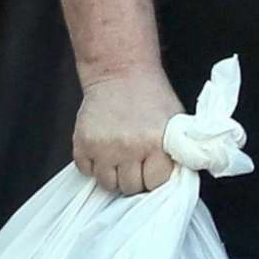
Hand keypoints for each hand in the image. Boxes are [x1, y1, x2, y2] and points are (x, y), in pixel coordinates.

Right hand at [73, 69, 184, 195]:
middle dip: (134, 178)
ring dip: (114, 175)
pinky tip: (103, 150)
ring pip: (107, 184)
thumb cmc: (151, 96)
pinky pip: (86, 170)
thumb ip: (175, 152)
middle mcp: (128, 147)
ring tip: (120, 158)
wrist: (120, 72)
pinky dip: (93, 165)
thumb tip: (175, 180)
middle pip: (130, 187)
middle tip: (136, 162)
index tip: (153, 167)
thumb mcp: (175, 122)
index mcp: (155, 142)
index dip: (154, 176)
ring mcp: (103, 147)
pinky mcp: (82, 142)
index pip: (155, 183)